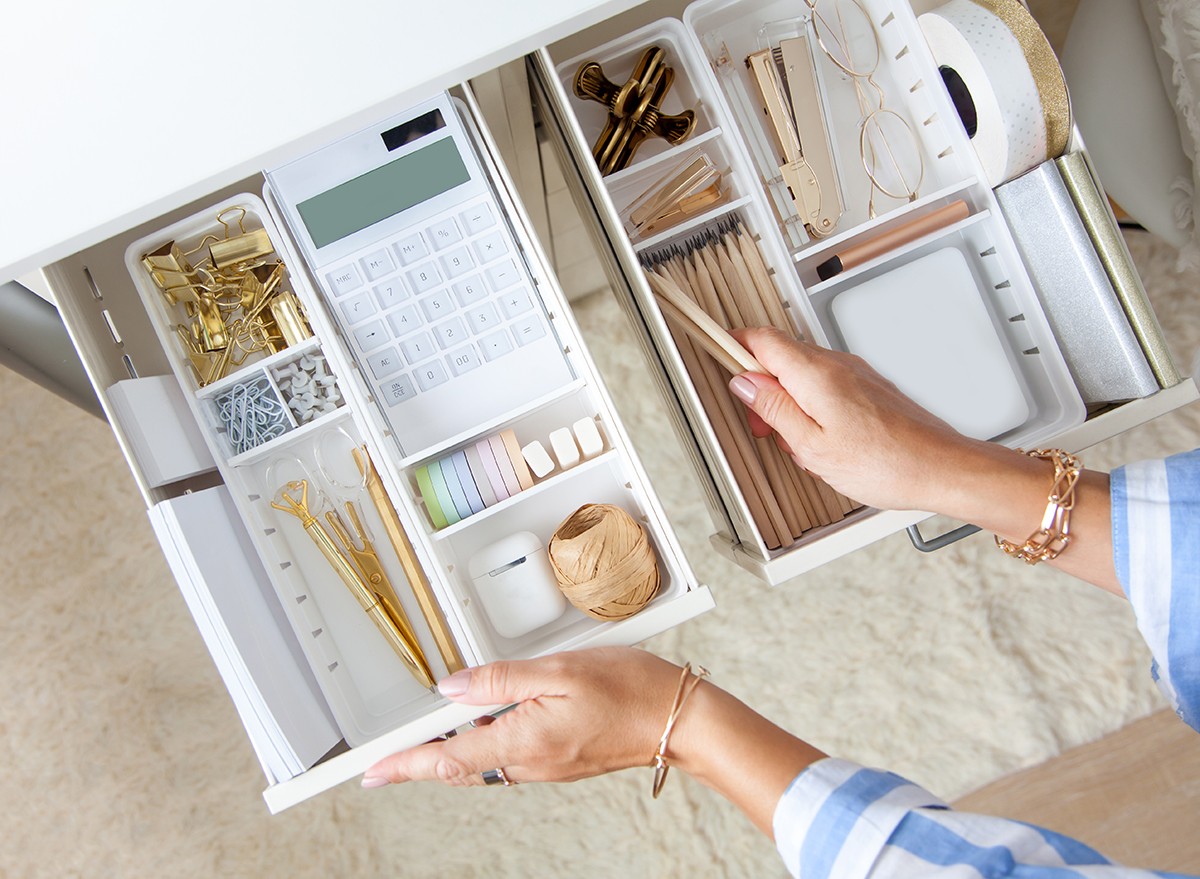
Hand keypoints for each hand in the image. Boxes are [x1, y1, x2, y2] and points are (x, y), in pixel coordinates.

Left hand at [361, 647, 684, 786]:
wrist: (676, 719)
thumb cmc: (630, 689)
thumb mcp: (560, 670)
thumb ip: (501, 679)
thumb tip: (453, 688)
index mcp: (524, 740)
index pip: (449, 758)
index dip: (406, 765)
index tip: (374, 773)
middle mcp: (530, 762)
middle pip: (460, 765)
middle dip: (421, 760)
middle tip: (387, 758)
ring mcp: (545, 765)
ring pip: (483, 761)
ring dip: (453, 750)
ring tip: (430, 733)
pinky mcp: (558, 760)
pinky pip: (508, 756)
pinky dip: (484, 742)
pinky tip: (485, 720)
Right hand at [728, 327, 979, 512]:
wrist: (940, 468)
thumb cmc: (885, 463)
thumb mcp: (812, 445)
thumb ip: (774, 409)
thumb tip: (745, 383)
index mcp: (815, 374)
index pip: (762, 339)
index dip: (733, 344)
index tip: (714, 351)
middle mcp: (836, 365)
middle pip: (780, 356)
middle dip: (760, 388)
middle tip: (761, 426)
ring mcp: (855, 374)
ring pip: (802, 374)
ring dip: (787, 402)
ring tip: (795, 442)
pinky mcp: (868, 388)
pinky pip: (825, 387)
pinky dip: (810, 408)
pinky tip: (819, 441)